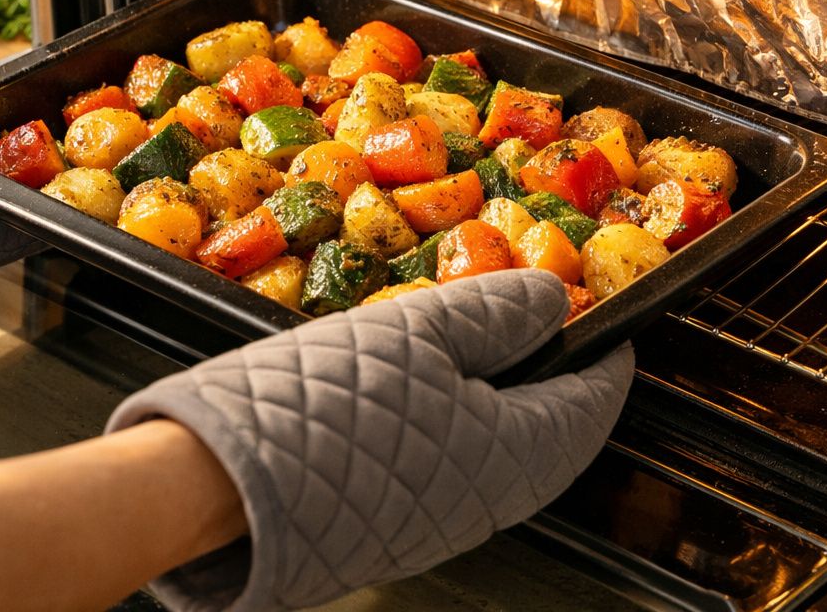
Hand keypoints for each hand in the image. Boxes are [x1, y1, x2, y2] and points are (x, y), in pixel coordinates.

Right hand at [107, 269, 633, 611]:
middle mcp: (491, 503)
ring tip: (464, 335)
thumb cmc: (328, 405)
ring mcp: (440, 522)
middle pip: (549, 427)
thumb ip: (493, 310)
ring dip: (494, 390)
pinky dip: (449, 417)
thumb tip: (550, 298)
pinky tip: (409, 380)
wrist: (220, 488)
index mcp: (518, 456)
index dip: (606, 346)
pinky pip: (445, 464)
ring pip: (494, 446)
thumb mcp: (419, 330)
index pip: (596, 399)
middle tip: (528, 311)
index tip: (606, 311)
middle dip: (547, 367)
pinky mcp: (392, 527)